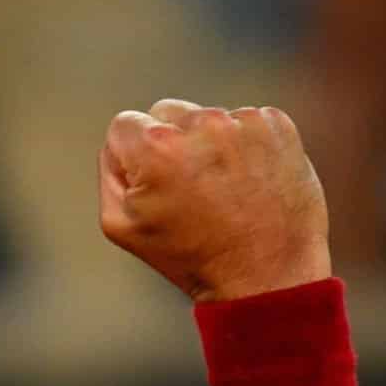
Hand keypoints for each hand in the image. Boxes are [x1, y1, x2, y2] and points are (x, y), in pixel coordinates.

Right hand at [99, 99, 331, 302]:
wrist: (265, 273)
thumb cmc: (189, 256)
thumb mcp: (120, 226)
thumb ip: (110, 173)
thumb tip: (123, 144)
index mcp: (156, 147)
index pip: (124, 124)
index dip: (130, 157)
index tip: (153, 186)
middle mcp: (201, 123)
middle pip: (166, 112)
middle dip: (169, 144)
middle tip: (188, 191)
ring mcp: (243, 121)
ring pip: (206, 118)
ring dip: (208, 145)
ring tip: (222, 190)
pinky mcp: (276, 124)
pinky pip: (243, 122)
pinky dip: (243, 146)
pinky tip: (247, 181)